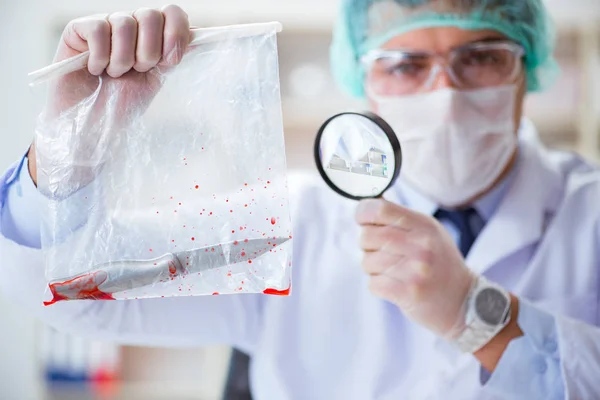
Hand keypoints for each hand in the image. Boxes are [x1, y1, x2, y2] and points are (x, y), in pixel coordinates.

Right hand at [30, 5, 191, 186]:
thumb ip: (173, 54)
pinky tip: (96, 70)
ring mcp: (104, 25)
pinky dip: (100, 56)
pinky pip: (97, 29)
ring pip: (124, 23)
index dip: (176, 32)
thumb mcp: (157, 78)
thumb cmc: (123, 105)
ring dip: (123, 58)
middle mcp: (130, 26)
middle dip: (149, 51)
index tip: (171, 61)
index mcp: (153, 35)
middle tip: (138, 71)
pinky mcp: (78, 30)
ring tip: (115, 75)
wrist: (93, 126)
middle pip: (150, 15)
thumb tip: (197, 34)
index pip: (172, 12)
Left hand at [355, 199, 475, 338]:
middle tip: (381, 252)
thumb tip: (367, 206)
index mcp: (424, 225)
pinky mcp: (408, 292)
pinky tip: (395, 285)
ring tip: (394, 272)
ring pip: (367, 262)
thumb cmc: (439, 263)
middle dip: (367, 245)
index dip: (362, 213)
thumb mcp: (429, 232)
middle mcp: (421, 245)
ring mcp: (415, 270)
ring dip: (373, 269)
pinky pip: (373, 284)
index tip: (362, 220)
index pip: (380, 209)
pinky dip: (378, 286)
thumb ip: (400, 218)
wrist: (464, 301)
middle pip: (367, 236)